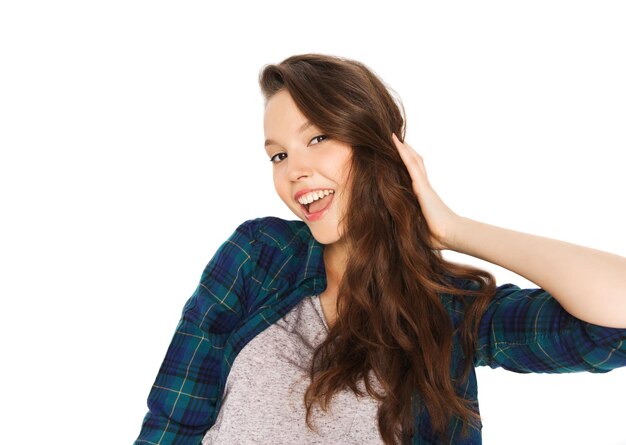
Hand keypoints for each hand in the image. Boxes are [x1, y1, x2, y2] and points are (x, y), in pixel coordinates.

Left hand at [392, 133, 459, 249]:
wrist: (449, 234)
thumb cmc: (435, 235)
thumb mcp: (417, 226)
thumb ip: (408, 221)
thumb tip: (395, 227)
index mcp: (422, 196)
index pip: (413, 175)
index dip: (406, 164)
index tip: (398, 157)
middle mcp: (423, 187)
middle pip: (414, 163)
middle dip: (405, 152)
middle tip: (395, 140)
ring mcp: (422, 185)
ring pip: (412, 160)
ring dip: (403, 148)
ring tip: (393, 136)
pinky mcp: (421, 185)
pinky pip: (410, 164)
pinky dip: (403, 152)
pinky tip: (396, 142)